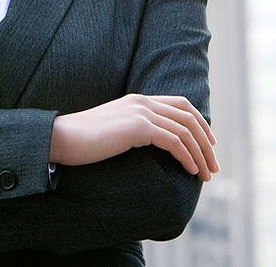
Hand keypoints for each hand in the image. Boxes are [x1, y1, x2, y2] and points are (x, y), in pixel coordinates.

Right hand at [49, 93, 218, 181]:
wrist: (62, 138)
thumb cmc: (83, 141)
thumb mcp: (114, 131)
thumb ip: (133, 131)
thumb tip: (151, 146)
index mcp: (139, 100)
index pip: (181, 104)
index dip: (200, 123)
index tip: (209, 144)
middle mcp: (143, 102)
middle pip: (189, 116)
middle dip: (206, 142)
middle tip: (214, 165)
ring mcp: (141, 112)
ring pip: (185, 130)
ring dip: (200, 154)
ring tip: (205, 174)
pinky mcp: (138, 127)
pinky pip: (174, 141)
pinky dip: (186, 156)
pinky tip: (190, 171)